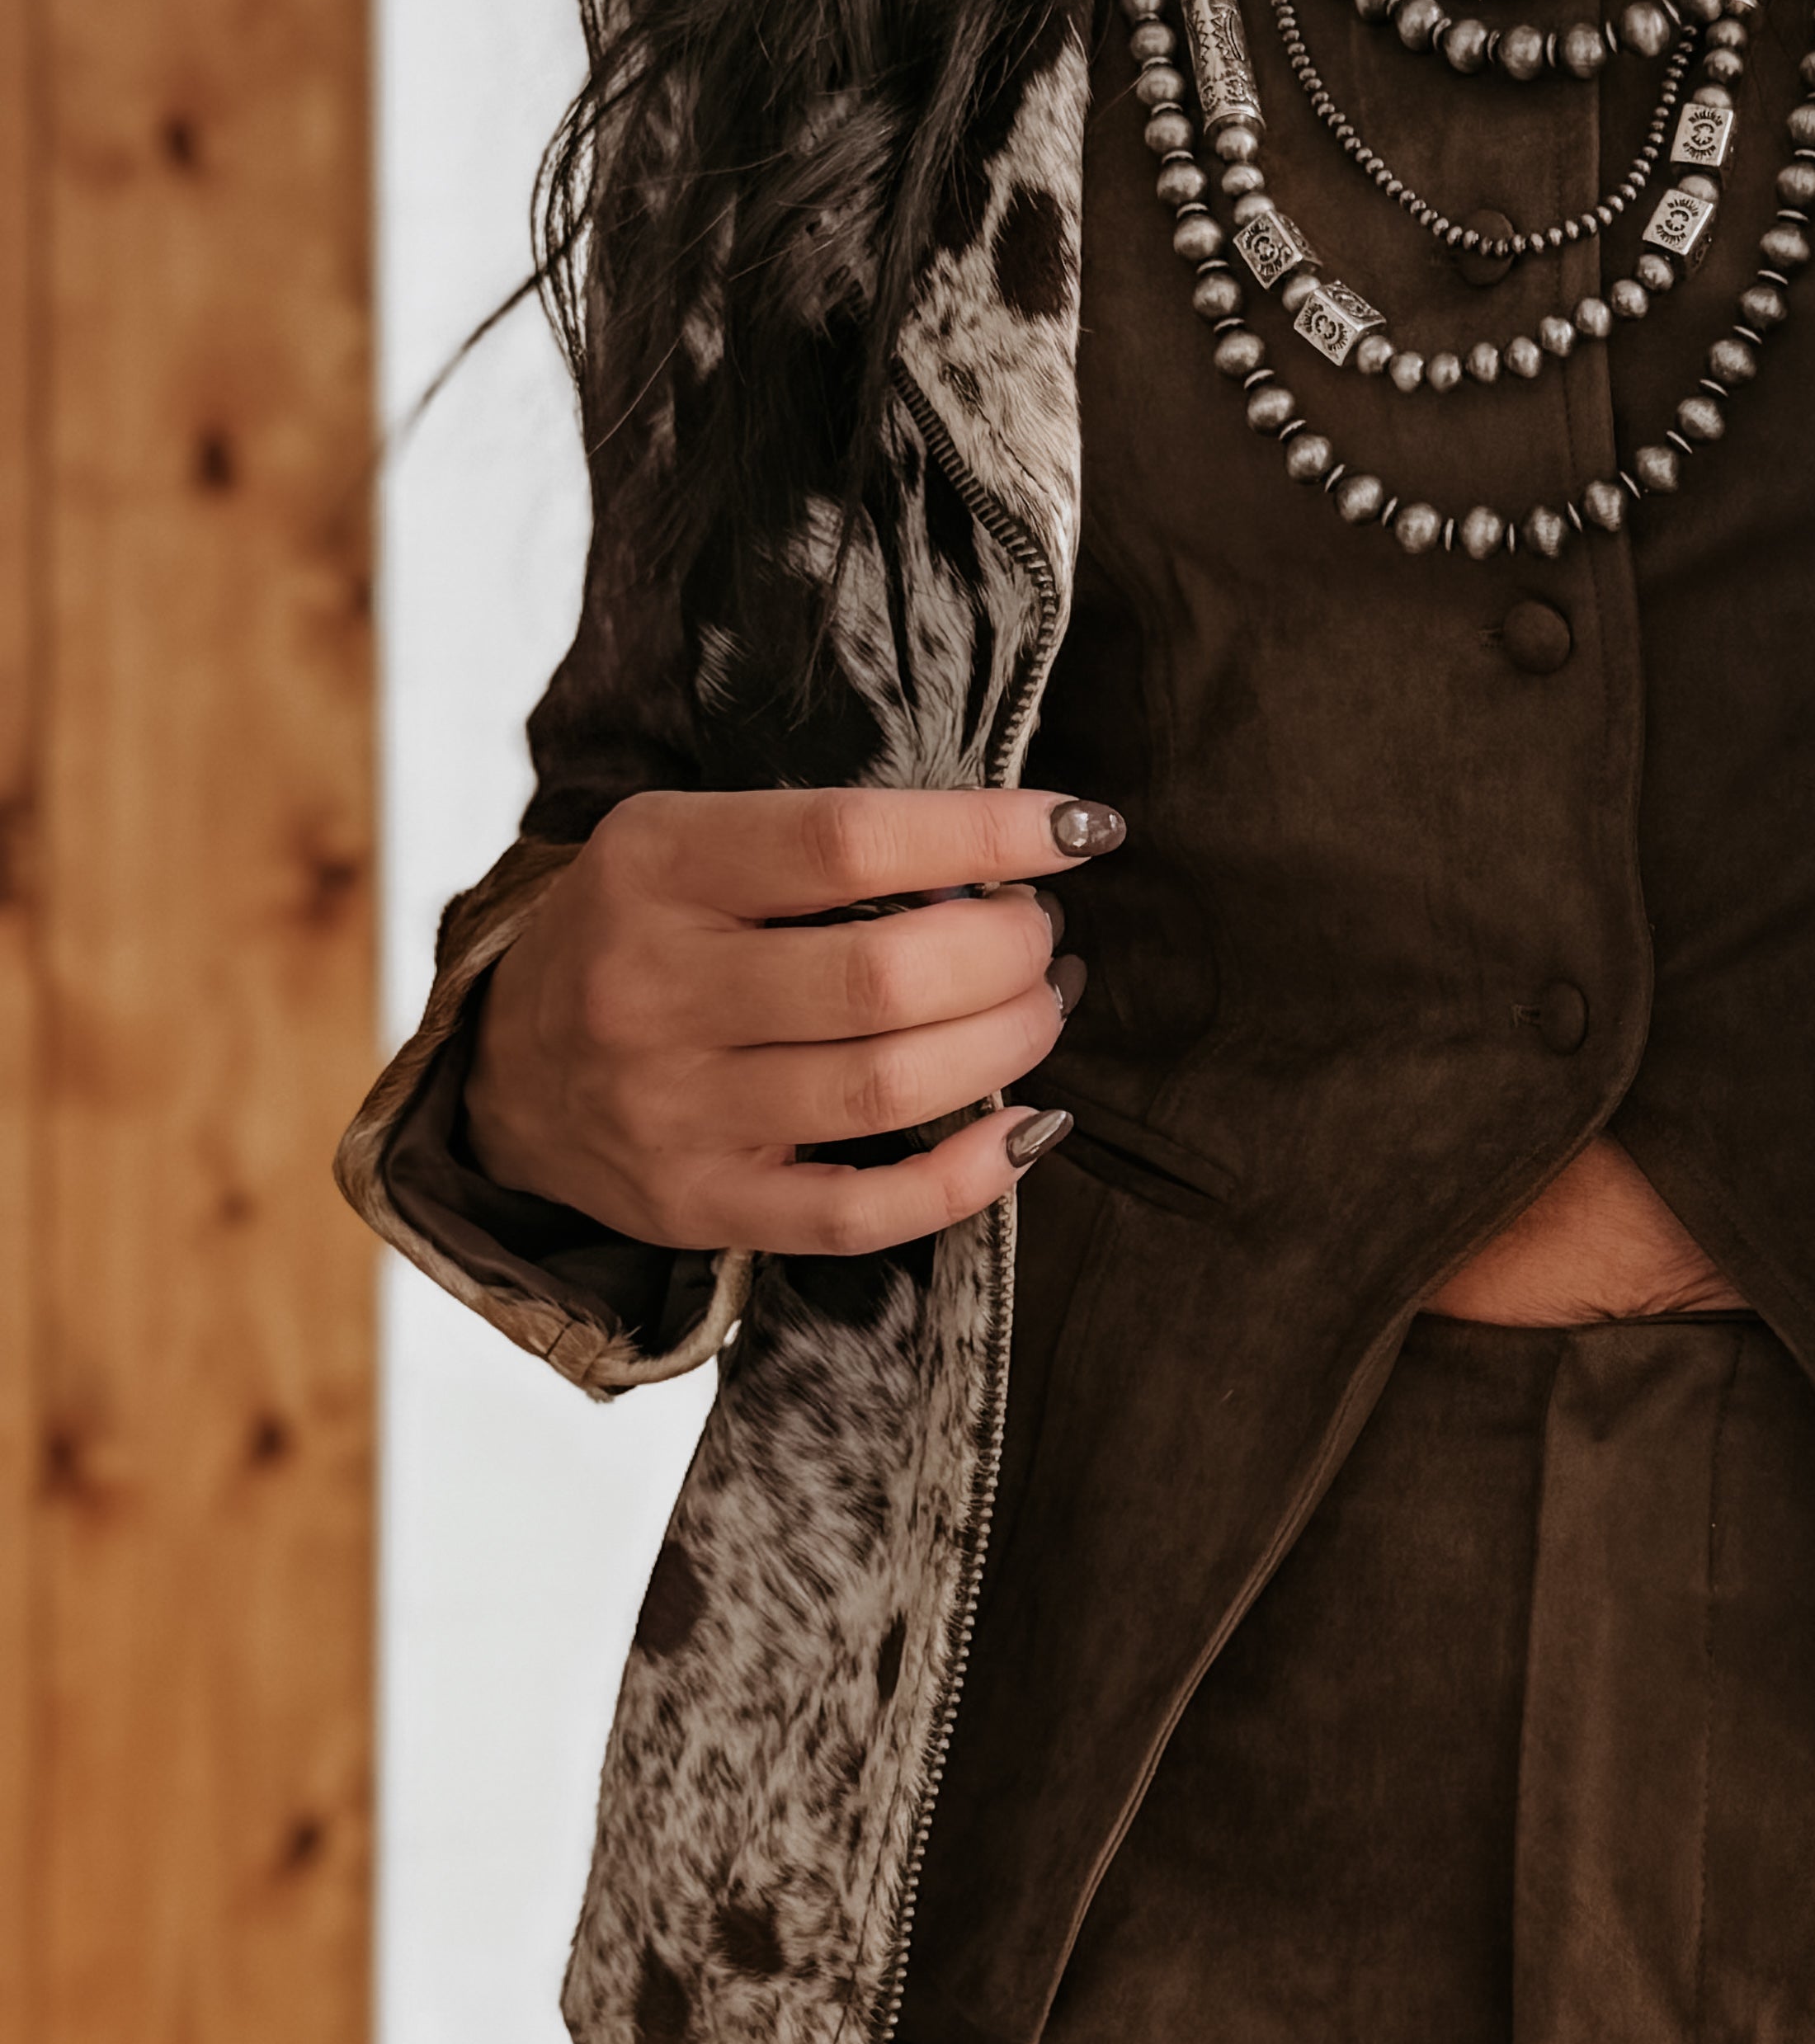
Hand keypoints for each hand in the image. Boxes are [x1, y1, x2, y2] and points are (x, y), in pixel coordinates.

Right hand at [462, 786, 1124, 1257]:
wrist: (502, 1064)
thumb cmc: (643, 931)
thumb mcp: (694, 843)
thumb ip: (827, 849)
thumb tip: (1012, 870)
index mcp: (657, 864)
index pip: (849, 840)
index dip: (987, 834)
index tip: (1082, 830)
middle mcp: (652, 987)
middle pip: (885, 976)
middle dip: (1006, 952)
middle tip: (1039, 938)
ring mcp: (670, 1109)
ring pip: (888, 1089)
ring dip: (1006, 1045)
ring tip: (1038, 1008)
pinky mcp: (695, 1205)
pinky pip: (859, 1213)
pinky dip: (969, 1176)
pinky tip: (1026, 1128)